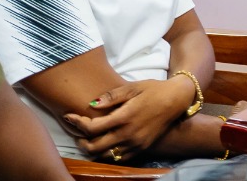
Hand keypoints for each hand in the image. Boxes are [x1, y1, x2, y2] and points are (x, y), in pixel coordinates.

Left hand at [63, 76, 194, 155]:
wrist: (177, 99)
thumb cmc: (154, 90)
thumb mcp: (133, 87)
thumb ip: (112, 96)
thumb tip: (91, 104)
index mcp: (124, 117)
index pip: (92, 127)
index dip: (77, 123)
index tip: (70, 116)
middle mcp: (128, 134)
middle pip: (94, 147)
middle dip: (81, 141)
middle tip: (78, 133)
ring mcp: (135, 143)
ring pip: (105, 156)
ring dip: (93, 150)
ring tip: (90, 140)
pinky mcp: (141, 148)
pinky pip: (119, 158)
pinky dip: (108, 154)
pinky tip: (107, 145)